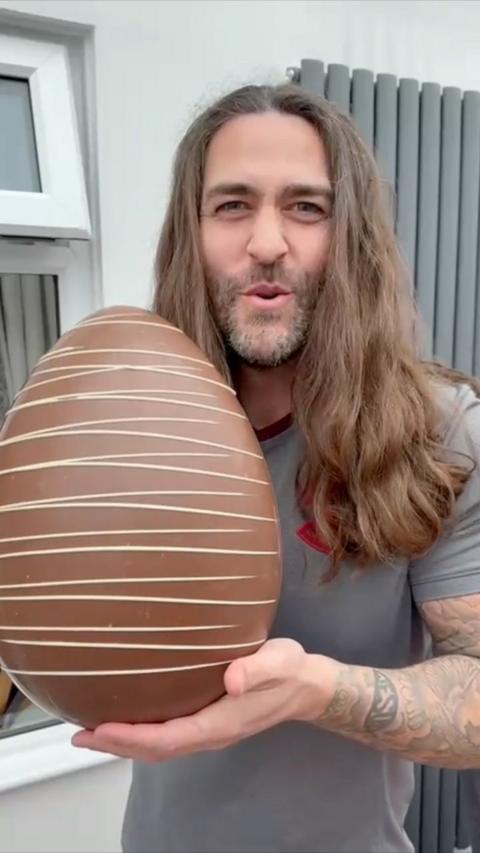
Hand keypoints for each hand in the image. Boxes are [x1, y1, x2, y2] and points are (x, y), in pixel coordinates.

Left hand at [71, 638, 329, 761]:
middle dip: (118, 744)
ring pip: (160, 745)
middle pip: (157, 749)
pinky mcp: (208, 720)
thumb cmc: (290, 670)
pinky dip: (140, 732)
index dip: (134, 737)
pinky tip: (126, 717)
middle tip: (80, 734)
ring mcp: (209, 730)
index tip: (102, 727)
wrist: (307, 685)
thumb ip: (259, 669)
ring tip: (91, 731)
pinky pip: (167, 734)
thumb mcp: (280, 661)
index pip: (170, 738)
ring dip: (124, 741)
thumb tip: (233, 679)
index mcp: (222, 722)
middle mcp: (211, 733)